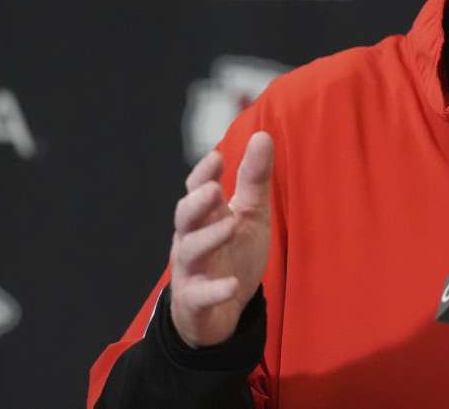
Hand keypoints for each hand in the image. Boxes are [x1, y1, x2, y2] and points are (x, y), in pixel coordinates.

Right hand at [169, 132, 273, 346]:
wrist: (221, 313)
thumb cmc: (233, 255)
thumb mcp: (250, 216)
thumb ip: (254, 180)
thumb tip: (263, 135)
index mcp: (204, 217)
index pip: (196, 190)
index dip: (203, 174)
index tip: (217, 157)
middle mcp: (191, 240)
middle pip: (185, 218)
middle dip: (197, 203)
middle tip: (214, 190)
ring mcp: (191, 271)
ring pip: (189, 252)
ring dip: (208, 238)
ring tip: (229, 225)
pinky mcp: (195, 302)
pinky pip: (200, 296)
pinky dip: (215, 290)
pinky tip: (231, 285)